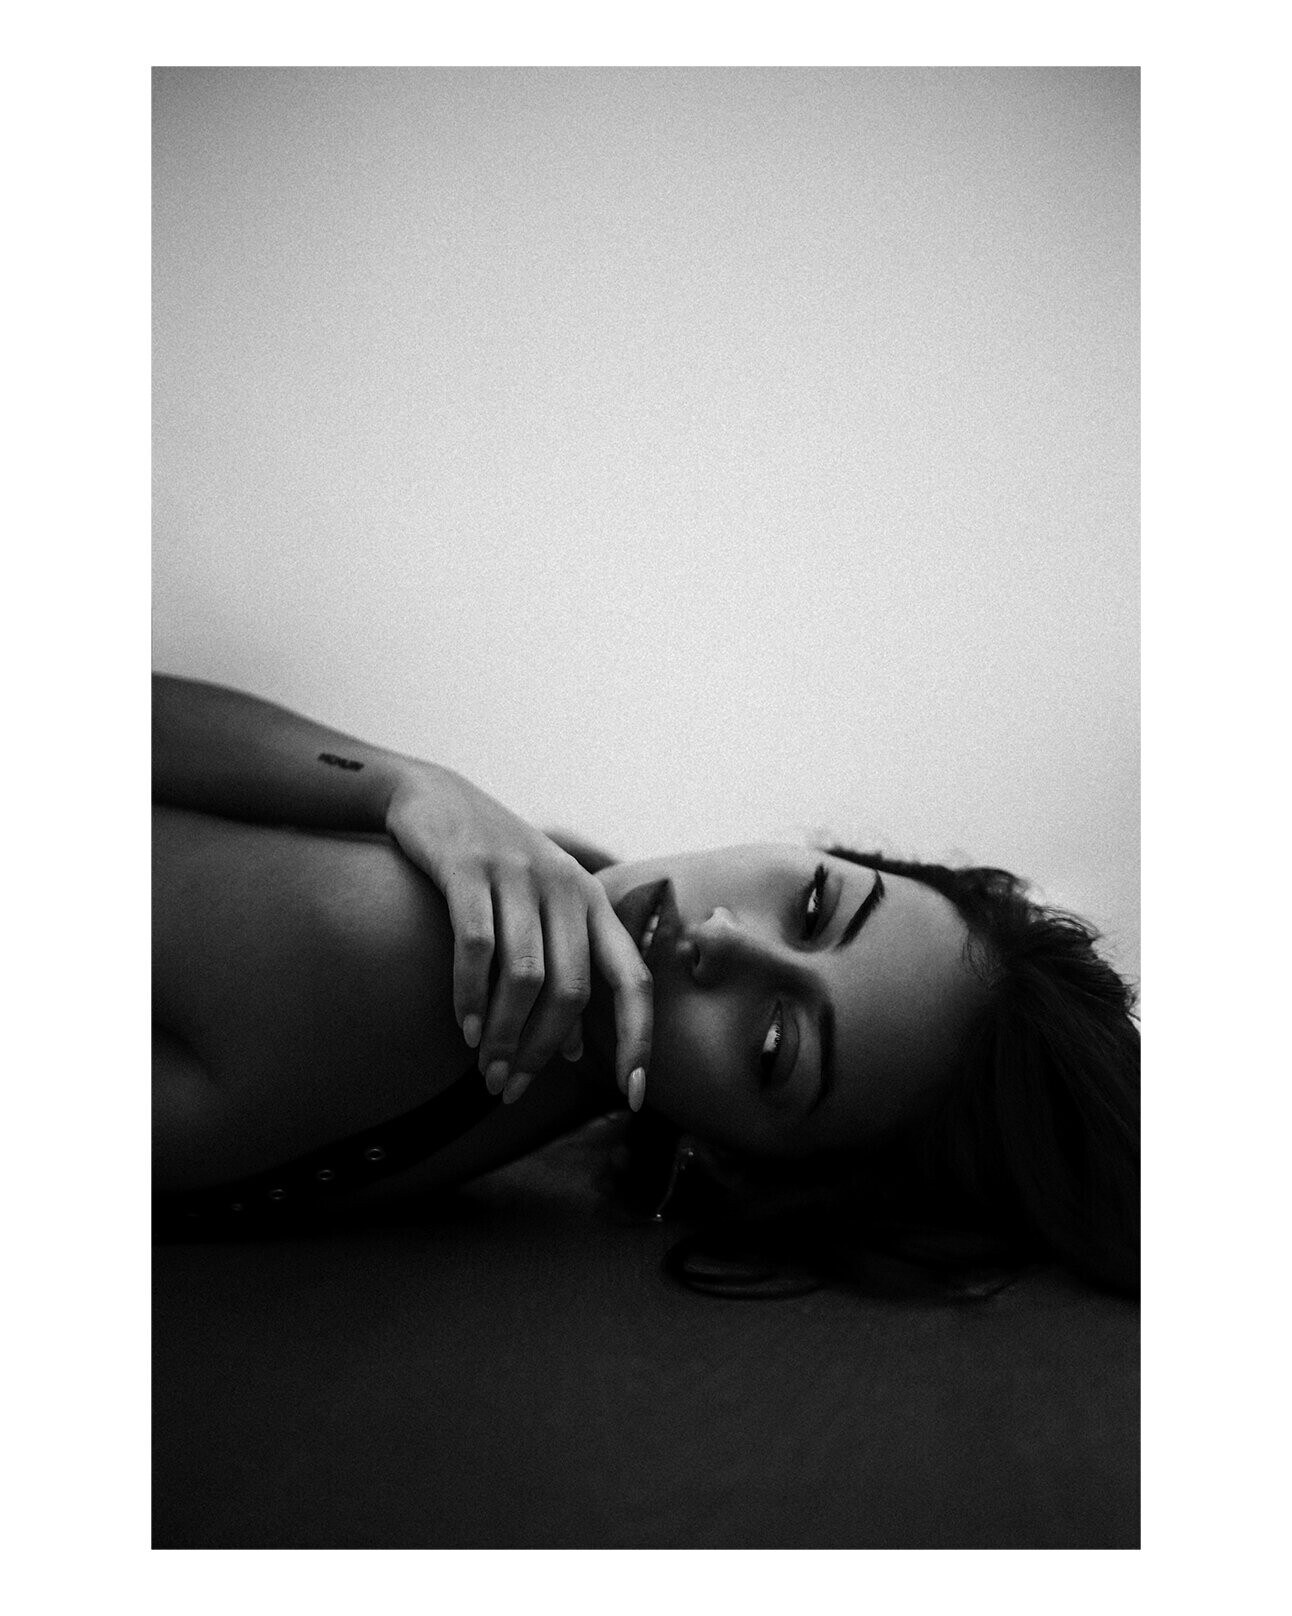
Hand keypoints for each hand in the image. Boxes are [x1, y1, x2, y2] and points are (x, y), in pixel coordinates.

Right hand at [384, 765, 651, 1108]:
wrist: (436, 799)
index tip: (635, 1096)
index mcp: (592, 904)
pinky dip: (471, 997)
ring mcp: (520, 875)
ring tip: (486, 1072)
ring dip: (505, 1034)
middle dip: (543, 1051)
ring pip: (526, 977)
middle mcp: (566, 888)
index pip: (634, 980)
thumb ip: (564, 974)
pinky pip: (477, 948)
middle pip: (572, 990)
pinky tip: (463, 1029)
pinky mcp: (471, 868)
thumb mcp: (540, 914)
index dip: (640, 1039)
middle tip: (511, 1089)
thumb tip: (578, 1051)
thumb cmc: (494, 870)